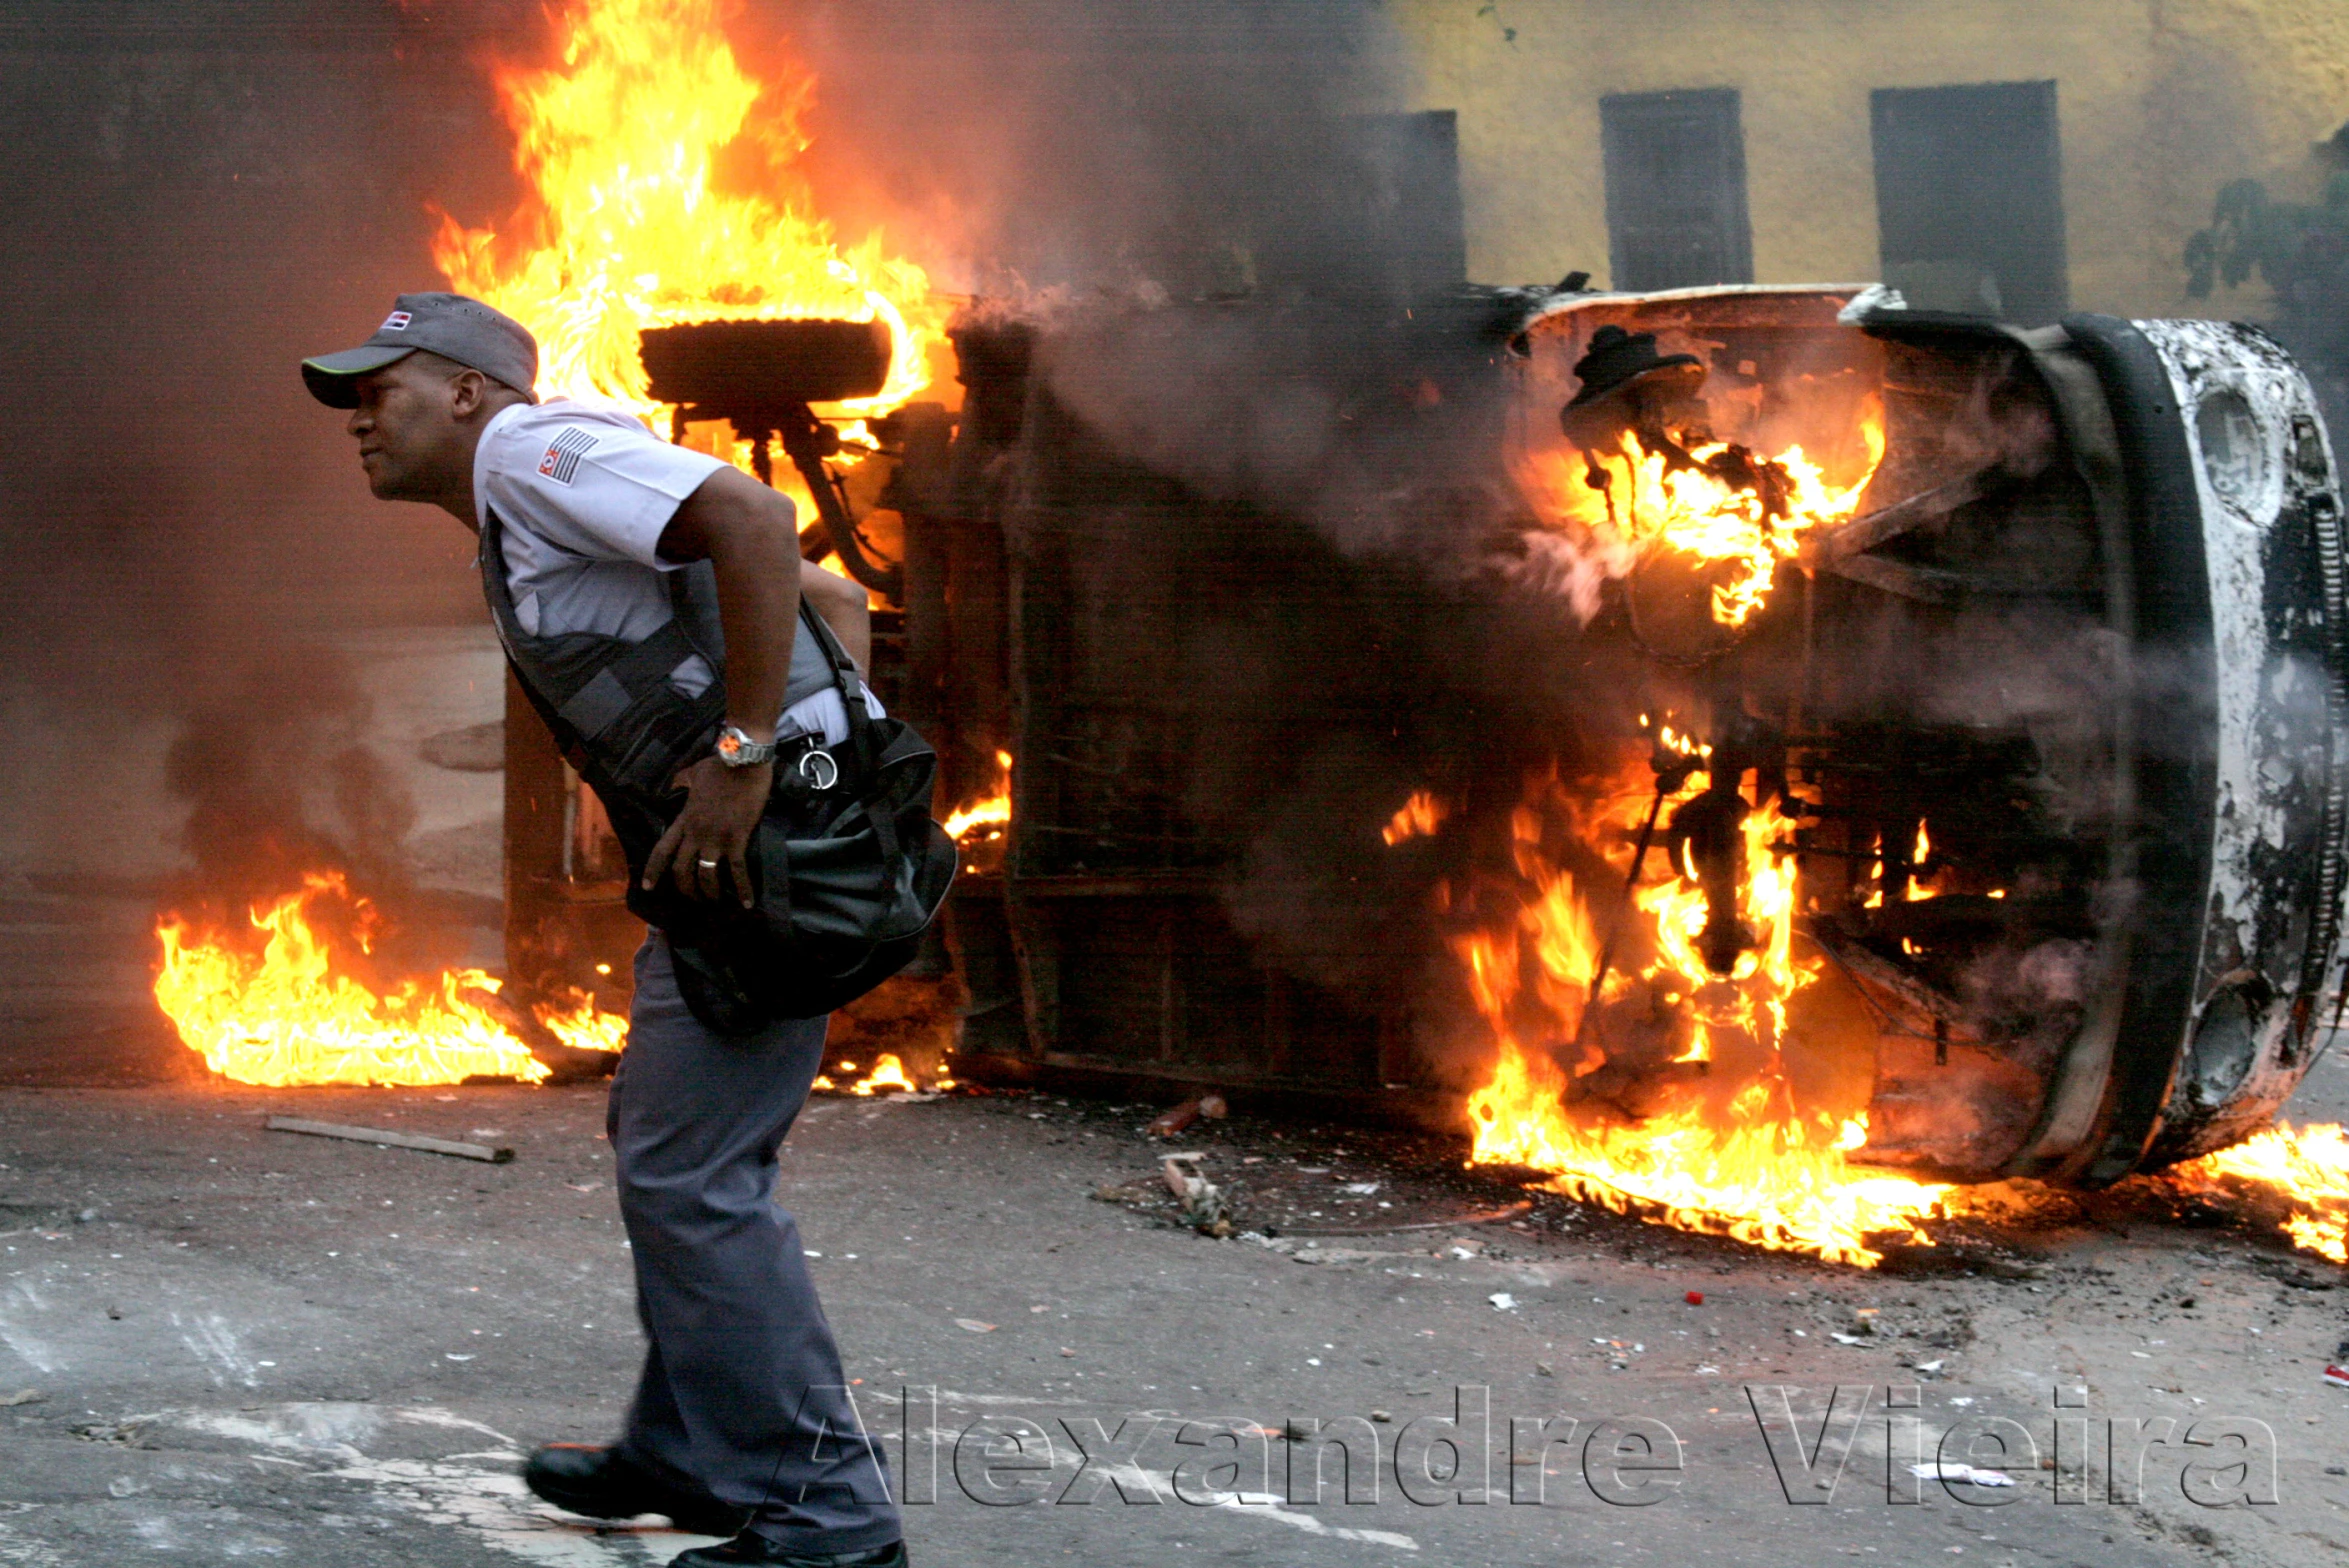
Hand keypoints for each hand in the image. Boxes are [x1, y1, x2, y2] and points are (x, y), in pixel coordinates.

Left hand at [643, 756, 773, 906]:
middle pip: (682, 870)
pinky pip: (738, 870)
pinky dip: (743, 889)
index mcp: (684, 820)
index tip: (647, 887)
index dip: (653, 871)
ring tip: (715, 902)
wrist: (742, 761)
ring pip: (706, 876)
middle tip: (692, 899)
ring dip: (709, 893)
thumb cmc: (719, 766)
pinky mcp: (737, 839)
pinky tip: (747, 903)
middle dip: (685, 889)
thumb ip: (681, 782)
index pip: (662, 849)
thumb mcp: (692, 773)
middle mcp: (696, 833)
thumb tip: (675, 785)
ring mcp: (717, 838)